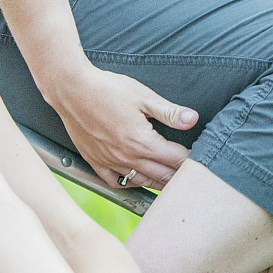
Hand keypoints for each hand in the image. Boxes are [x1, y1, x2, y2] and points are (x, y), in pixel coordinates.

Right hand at [49, 66, 194, 189]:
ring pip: (140, 181)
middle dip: (179, 176)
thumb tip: (193, 119)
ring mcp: (109, 162)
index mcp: (142, 142)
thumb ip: (170, 112)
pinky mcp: (95, 161)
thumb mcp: (144, 97)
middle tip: (191, 176)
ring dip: (158, 183)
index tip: (200, 158)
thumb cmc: (108, 89)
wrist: (72, 90)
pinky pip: (115, 181)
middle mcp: (127, 157)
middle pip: (161, 175)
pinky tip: (136, 179)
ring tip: (170, 181)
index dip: (190, 159)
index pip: (175, 159)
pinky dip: (129, 182)